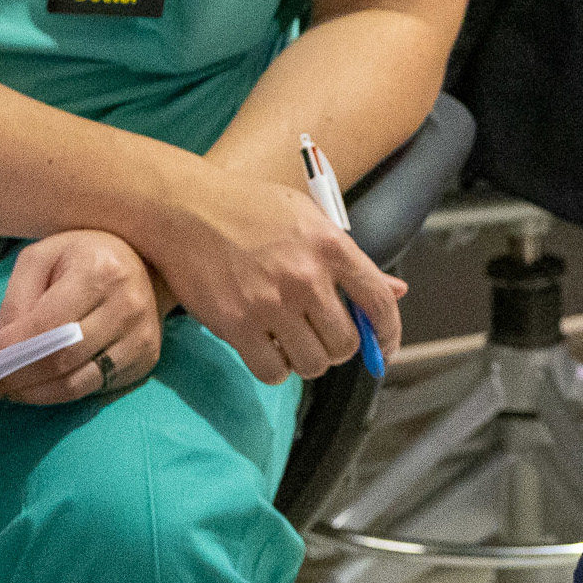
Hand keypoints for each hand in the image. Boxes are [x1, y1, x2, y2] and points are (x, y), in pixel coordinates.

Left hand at [0, 228, 161, 406]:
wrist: (145, 260)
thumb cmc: (85, 255)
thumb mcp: (43, 256)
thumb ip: (18, 296)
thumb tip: (3, 344)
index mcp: (100, 272)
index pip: (46, 325)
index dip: (5, 349)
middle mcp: (128, 307)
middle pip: (60, 361)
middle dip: (12, 379)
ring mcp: (141, 337)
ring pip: (75, 385)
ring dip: (31, 393)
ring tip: (3, 388)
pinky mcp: (145, 360)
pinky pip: (92, 389)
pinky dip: (56, 393)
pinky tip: (36, 385)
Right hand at [142, 159, 404, 384]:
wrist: (185, 209)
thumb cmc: (248, 209)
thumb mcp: (308, 218)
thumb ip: (351, 259)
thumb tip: (397, 291)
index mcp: (331, 245)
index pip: (379, 301)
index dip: (389, 331)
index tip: (386, 346)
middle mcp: (306, 276)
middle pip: (346, 343)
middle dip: (340, 347)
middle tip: (323, 336)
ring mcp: (271, 303)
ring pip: (313, 364)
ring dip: (308, 360)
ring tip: (294, 341)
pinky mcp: (237, 325)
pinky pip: (273, 372)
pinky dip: (275, 369)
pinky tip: (268, 348)